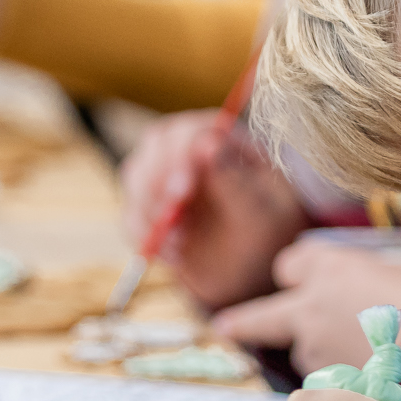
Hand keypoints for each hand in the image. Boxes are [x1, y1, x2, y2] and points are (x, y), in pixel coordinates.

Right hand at [118, 111, 305, 311]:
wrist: (257, 268)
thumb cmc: (269, 233)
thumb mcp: (264, 212)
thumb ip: (236, 181)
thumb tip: (209, 142)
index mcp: (226, 140)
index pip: (191, 131)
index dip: (179, 157)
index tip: (181, 193)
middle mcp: (191, 149)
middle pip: (155, 145)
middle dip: (155, 183)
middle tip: (170, 221)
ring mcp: (166, 174)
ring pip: (136, 175)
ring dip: (148, 211)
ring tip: (181, 243)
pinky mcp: (149, 206)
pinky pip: (130, 213)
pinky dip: (142, 236)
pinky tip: (173, 255)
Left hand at [210, 235, 400, 373]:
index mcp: (332, 269)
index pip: (292, 265)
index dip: (297, 271)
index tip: (299, 276)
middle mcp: (313, 309)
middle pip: (262, 317)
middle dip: (243, 322)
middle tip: (225, 327)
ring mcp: (318, 354)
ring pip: (302, 355)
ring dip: (315, 356)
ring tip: (351, 360)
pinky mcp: (331, 391)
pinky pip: (326, 386)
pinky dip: (339, 384)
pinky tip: (367, 382)